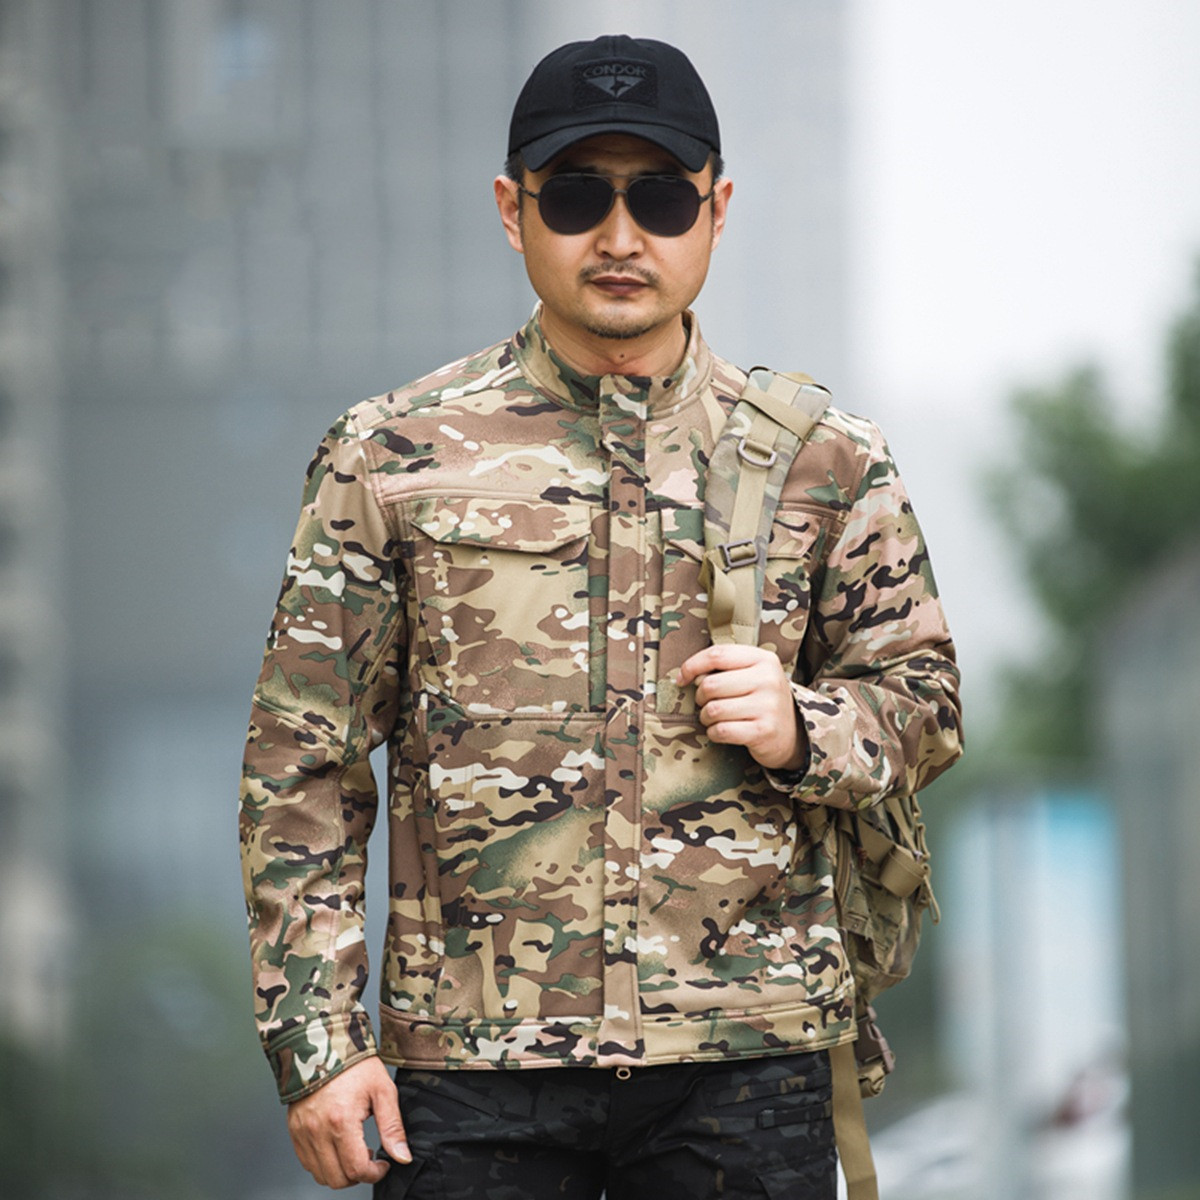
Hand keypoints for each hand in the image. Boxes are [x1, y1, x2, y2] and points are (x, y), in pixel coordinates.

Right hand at [286, 1055, 410, 1188]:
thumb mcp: (382, 1090)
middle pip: (337, 1179)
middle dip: (357, 1175)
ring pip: (320, 1174)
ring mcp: (302, 1132)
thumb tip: (402, 1156)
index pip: (356, 1169)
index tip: (383, 1164)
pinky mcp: (294, 1130)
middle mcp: (317, 1131)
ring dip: (340, 1171)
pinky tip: (337, 1145)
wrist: (325, 1042)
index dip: (374, 1173)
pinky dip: (323, 1163)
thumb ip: (392, 1127)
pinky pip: (307, 1162)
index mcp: (340, 1121)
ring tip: (353, 1150)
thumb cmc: (355, 1064)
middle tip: (369, 1157)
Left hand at [676, 644, 806, 770]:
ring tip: (714, 718)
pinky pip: (721, 730)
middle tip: (705, 703)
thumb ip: (724, 668)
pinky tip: (720, 731)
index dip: (692, 666)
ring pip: (713, 709)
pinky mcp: (763, 731)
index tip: (682, 679)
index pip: (717, 655)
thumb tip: (689, 675)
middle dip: (699, 697)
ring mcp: (767, 706)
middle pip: (711, 684)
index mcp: (763, 659)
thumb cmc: (761, 699)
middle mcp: (768, 680)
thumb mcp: (752, 674)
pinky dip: (713, 733)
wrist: (792, 733)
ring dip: (705, 717)